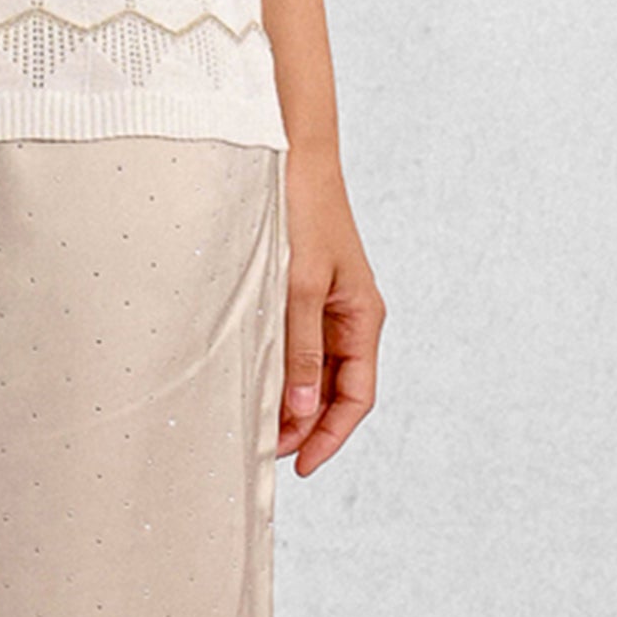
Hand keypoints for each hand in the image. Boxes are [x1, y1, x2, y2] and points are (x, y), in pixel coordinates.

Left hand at [277, 143, 384, 474]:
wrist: (291, 150)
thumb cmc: (301, 209)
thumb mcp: (300, 284)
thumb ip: (300, 347)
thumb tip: (300, 411)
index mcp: (363, 317)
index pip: (356, 396)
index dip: (330, 435)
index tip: (299, 465)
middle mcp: (349, 314)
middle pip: (334, 388)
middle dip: (305, 423)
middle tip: (264, 449)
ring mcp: (326, 301)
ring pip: (313, 367)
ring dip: (289, 396)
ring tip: (255, 422)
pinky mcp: (302, 286)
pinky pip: (296, 339)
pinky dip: (279, 363)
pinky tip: (252, 376)